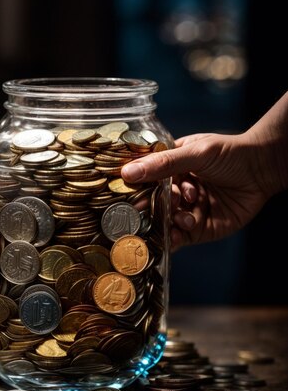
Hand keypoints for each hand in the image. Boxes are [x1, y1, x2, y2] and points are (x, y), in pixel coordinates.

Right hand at [121, 132, 268, 250]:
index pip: (146, 179)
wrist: (263, 169)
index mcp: (172, 167)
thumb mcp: (194, 153)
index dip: (136, 187)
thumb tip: (127, 172)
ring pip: (167, 221)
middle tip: (157, 208)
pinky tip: (175, 235)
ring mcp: (189, 210)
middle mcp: (177, 189)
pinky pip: (181, 237)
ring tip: (184, 216)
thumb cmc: (230, 153)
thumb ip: (162, 165)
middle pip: (154, 203)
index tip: (126, 193)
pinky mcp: (201, 228)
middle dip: (155, 207)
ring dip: (170, 221)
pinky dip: (175, 238)